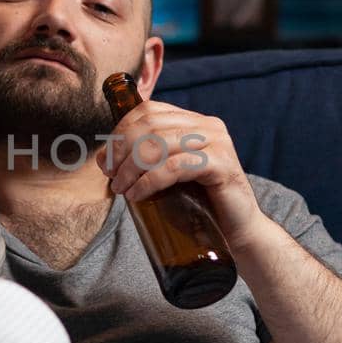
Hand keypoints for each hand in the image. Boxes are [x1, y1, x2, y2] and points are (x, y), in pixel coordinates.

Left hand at [95, 101, 272, 251]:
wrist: (239, 231)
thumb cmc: (200, 204)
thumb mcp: (168, 175)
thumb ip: (144, 161)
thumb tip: (102, 159)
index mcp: (194, 121)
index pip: (148, 110)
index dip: (121, 132)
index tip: (107, 160)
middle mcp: (208, 126)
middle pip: (150, 125)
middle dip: (122, 150)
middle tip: (111, 176)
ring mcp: (217, 143)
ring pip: (159, 144)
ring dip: (131, 167)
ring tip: (121, 189)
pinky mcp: (221, 165)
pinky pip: (175, 166)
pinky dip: (149, 180)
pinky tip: (137, 194)